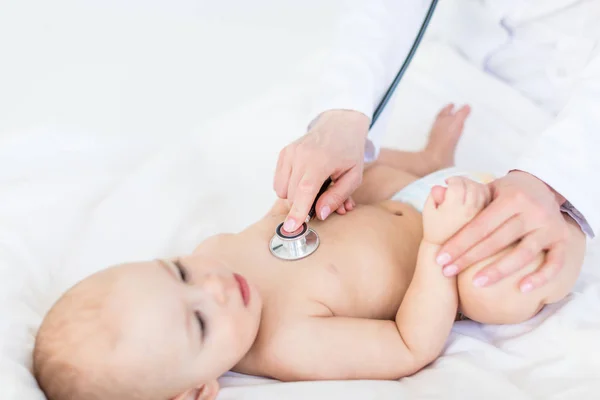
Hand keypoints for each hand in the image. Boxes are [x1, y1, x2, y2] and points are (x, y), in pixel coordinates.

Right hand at [273, 109, 369, 231]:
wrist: (339, 125)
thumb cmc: (349, 152)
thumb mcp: (353, 177)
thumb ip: (337, 196)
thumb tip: (319, 214)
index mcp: (320, 160)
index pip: (305, 191)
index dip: (298, 211)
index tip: (291, 228)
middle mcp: (301, 155)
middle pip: (292, 195)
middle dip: (304, 205)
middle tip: (321, 201)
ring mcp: (289, 153)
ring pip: (282, 190)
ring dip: (295, 197)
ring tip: (314, 188)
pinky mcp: (284, 153)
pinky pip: (279, 181)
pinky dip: (289, 187)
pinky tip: (304, 180)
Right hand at [422, 177, 489, 244]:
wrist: (450, 252)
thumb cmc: (435, 229)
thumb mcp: (429, 212)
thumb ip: (434, 196)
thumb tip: (440, 186)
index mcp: (455, 209)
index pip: (458, 184)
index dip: (452, 180)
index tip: (447, 181)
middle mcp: (471, 210)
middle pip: (471, 184)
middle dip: (462, 181)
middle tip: (454, 183)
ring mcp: (481, 213)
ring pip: (482, 189)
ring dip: (472, 184)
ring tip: (463, 189)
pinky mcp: (489, 216)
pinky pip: (488, 197)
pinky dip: (481, 191)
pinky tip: (472, 195)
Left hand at [436, 170, 568, 292]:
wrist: (546, 186)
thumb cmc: (509, 192)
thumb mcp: (492, 187)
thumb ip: (469, 192)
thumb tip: (439, 188)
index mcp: (512, 199)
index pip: (481, 225)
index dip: (459, 243)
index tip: (441, 258)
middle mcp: (533, 212)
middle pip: (497, 241)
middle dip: (469, 258)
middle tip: (447, 272)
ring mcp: (550, 227)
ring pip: (523, 255)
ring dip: (498, 271)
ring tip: (476, 283)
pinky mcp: (564, 240)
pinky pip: (555, 263)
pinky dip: (541, 277)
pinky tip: (522, 289)